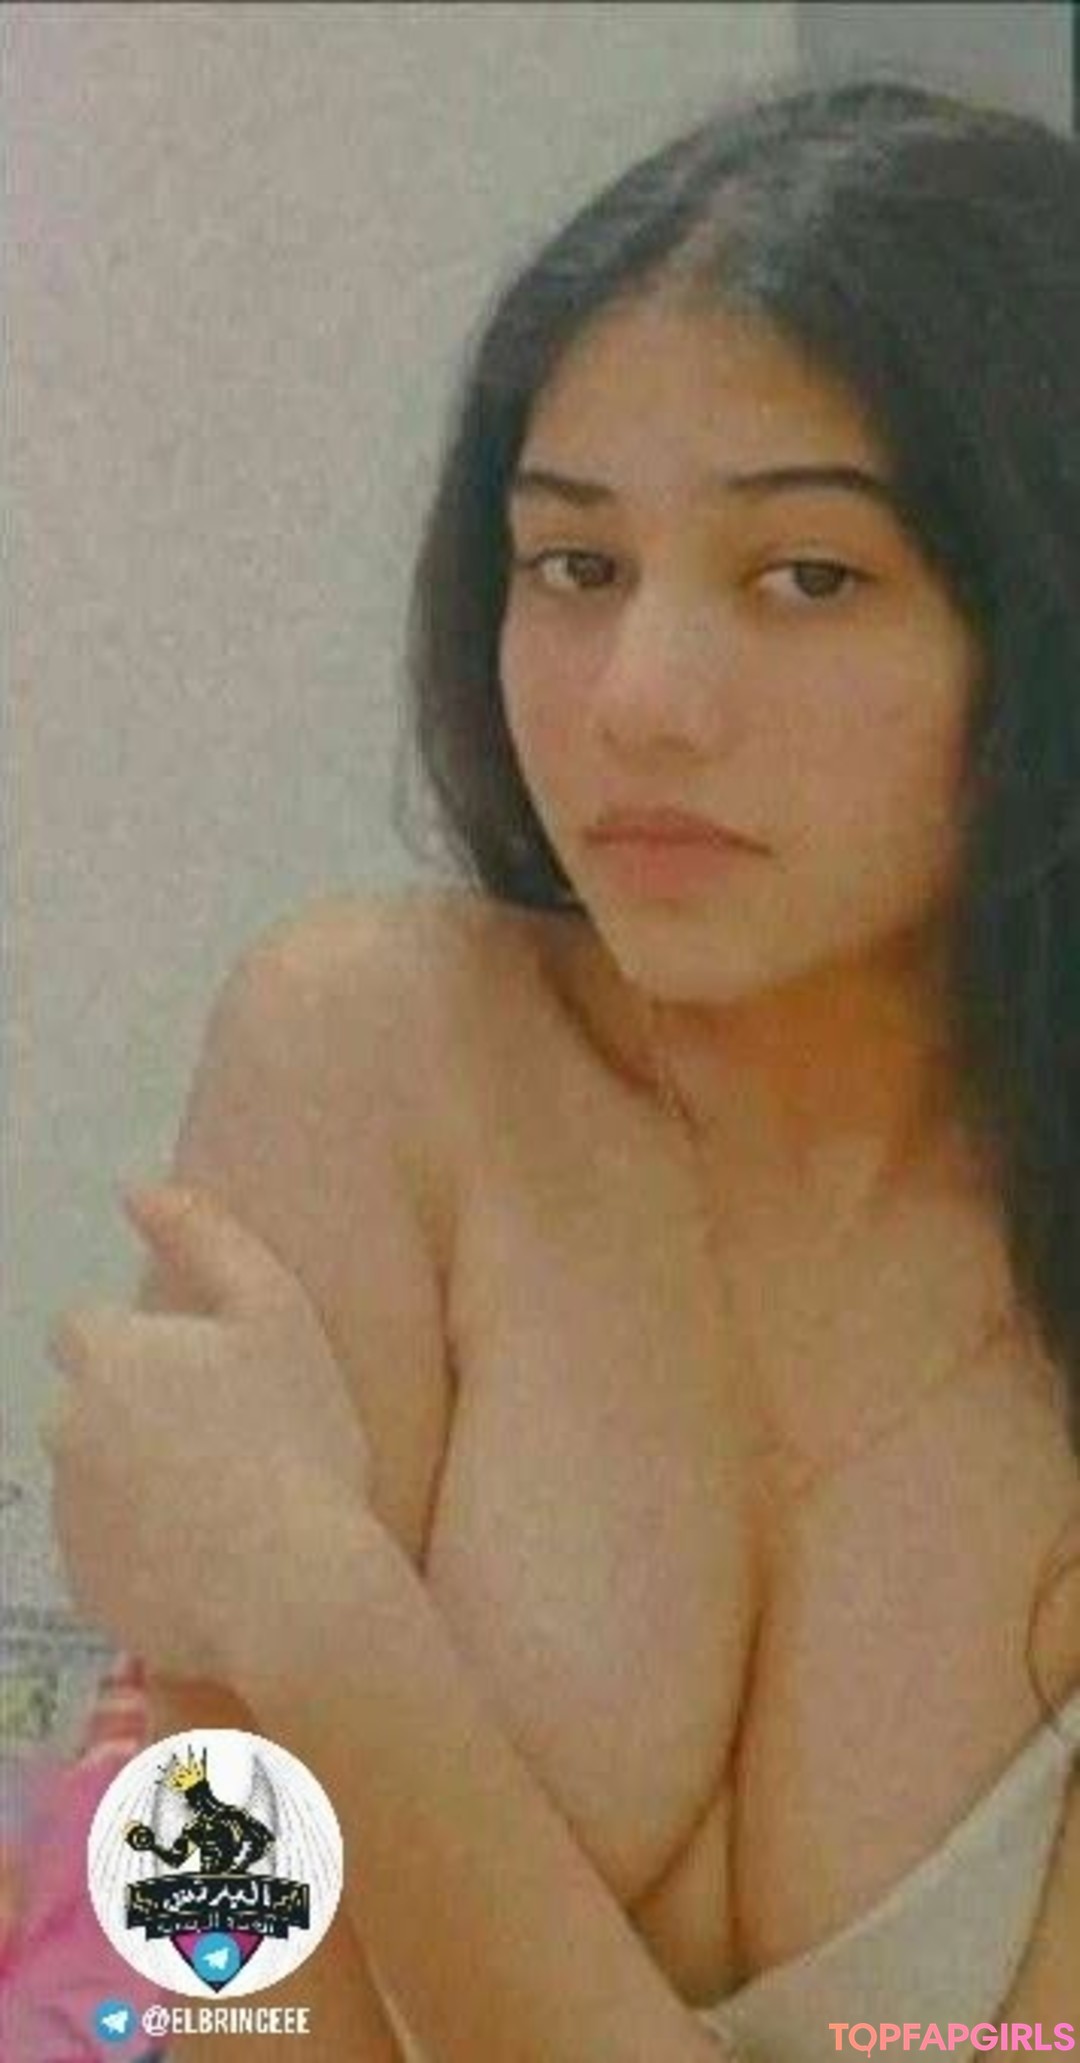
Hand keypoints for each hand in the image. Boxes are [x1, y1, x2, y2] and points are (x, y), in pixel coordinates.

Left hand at [45, 1183, 374, 1681]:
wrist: (294, 1590)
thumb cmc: (299, 1439)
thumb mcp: (277, 1313)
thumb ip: (205, 1238)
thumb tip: (137, 1189)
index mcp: (108, 1357)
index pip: (84, 1330)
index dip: (142, 1350)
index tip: (204, 1380)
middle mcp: (66, 1428)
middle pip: (88, 1407)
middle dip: (134, 1417)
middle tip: (224, 1442)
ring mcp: (68, 1513)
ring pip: (95, 1480)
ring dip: (137, 1481)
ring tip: (223, 1506)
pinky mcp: (82, 1585)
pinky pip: (108, 1553)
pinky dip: (142, 1551)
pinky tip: (209, 1558)